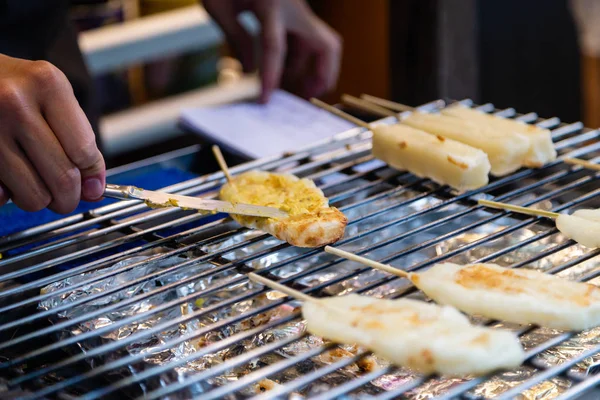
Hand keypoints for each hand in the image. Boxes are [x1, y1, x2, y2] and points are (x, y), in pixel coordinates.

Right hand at [0, 54, 104, 212]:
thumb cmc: (13, 85)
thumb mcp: (51, 96)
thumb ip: (77, 138)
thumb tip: (94, 189)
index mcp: (47, 85)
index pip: (83, 151)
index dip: (92, 177)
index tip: (92, 187)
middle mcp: (14, 102)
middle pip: (63, 177)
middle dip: (69, 197)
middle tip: (66, 196)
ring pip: (34, 195)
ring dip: (40, 198)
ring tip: (35, 180)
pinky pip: (2, 195)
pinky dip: (10, 195)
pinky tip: (9, 176)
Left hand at [204, 0, 341, 101]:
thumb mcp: (217, 4)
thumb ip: (235, 37)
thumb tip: (249, 69)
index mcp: (270, 4)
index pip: (274, 47)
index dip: (271, 76)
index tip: (265, 100)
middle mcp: (293, 8)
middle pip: (326, 45)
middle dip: (322, 75)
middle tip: (305, 96)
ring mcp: (299, 10)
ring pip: (322, 46)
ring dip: (312, 69)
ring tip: (291, 87)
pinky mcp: (297, 13)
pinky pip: (308, 41)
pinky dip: (301, 59)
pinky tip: (283, 69)